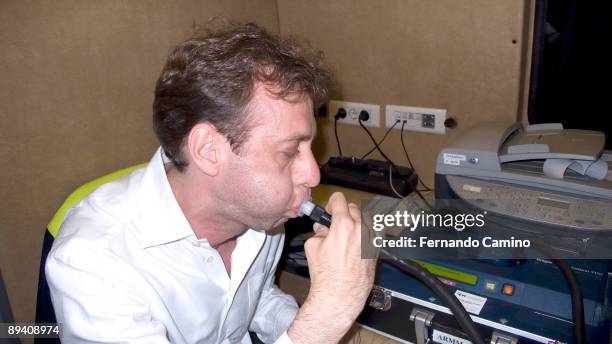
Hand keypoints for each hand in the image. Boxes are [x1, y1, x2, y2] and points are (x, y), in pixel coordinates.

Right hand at [288, 192, 375, 342]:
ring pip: (366, 220)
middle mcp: (360, 229)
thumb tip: (322, 229)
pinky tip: (357, 242)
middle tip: (336, 223)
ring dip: (356, 222)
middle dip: (344, 213)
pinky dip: (366, 234)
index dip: (332, 202)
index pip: (340, 200)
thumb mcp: (312, 247)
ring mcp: (371, 240)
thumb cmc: (326, 275)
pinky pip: (374, 234)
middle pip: (354, 208)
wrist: (340, 295)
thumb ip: (318, 232)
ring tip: (347, 233)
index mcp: (343, 225)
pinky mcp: (376, 250)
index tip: (330, 209)